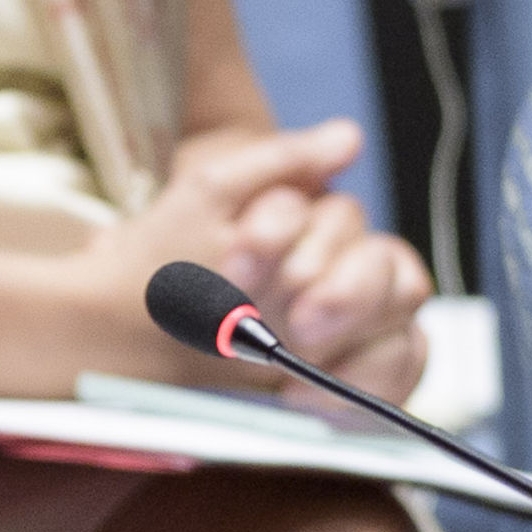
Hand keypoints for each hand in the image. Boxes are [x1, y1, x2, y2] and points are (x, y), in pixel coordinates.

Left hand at [109, 122, 434, 403]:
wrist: (127, 329)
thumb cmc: (169, 258)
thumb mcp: (208, 197)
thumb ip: (281, 161)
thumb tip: (350, 137)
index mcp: (317, 219)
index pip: (338, 217)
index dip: (286, 236)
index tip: (235, 262)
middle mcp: (345, 264)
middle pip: (381, 265)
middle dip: (338, 291)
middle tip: (293, 321)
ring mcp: (357, 316)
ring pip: (402, 306)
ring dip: (355, 329)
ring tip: (298, 352)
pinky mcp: (358, 368)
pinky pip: (404, 365)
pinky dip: (368, 379)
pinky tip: (304, 394)